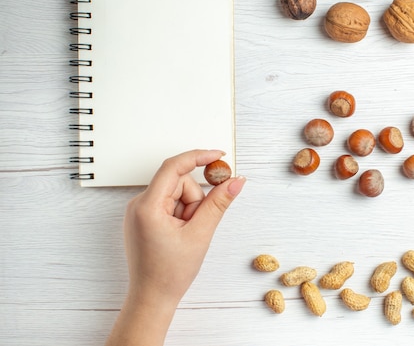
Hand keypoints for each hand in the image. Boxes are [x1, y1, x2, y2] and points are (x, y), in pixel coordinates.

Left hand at [106, 149, 244, 345]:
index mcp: (147, 206)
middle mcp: (139, 204)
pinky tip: (180, 234)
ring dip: (189, 210)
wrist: (152, 298)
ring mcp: (140, 211)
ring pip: (177, 193)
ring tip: (186, 235)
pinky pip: (170, 203)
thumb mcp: (200, 234)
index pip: (174, 167)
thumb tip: (235, 181)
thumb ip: (219, 203)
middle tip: (195, 226)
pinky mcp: (144, 217)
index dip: (198, 157)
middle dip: (194, 200)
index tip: (218, 156)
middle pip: (179, 182)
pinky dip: (181, 214)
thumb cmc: (169, 273)